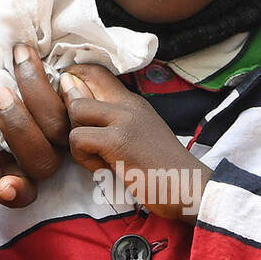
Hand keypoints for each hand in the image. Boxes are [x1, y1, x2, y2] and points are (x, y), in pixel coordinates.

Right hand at [0, 44, 70, 190]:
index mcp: (9, 146)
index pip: (22, 186)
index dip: (18, 191)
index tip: (4, 186)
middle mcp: (38, 138)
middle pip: (42, 163)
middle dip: (21, 130)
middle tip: (1, 94)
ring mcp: (60, 117)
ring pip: (60, 133)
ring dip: (36, 98)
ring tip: (18, 62)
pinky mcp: (79, 92)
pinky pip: (76, 102)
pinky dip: (52, 82)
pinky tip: (31, 59)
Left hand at [59, 65, 210, 222]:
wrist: (188, 188)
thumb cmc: (161, 169)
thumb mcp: (136, 136)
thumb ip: (109, 118)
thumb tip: (75, 97)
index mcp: (132, 101)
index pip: (95, 71)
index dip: (75, 81)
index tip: (75, 109)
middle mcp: (128, 103)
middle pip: (78, 85)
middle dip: (72, 117)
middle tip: (89, 143)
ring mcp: (124, 119)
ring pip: (75, 110)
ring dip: (78, 139)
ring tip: (99, 157)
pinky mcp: (118, 140)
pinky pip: (78, 139)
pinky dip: (84, 158)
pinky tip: (105, 168)